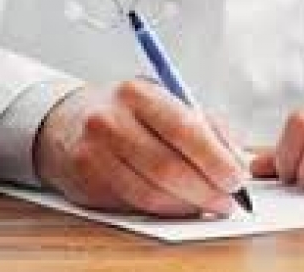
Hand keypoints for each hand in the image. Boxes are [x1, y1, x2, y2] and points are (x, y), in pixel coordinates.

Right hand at [33, 80, 247, 216]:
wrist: (66, 122)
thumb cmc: (126, 112)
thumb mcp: (163, 100)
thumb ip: (203, 124)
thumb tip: (236, 160)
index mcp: (136, 93)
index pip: (184, 128)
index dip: (215, 158)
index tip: (236, 177)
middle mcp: (110, 121)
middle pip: (168, 167)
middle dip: (206, 189)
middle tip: (228, 200)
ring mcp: (94, 153)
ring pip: (151, 192)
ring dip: (188, 205)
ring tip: (209, 205)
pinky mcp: (86, 182)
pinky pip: (135, 204)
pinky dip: (165, 210)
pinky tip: (180, 206)